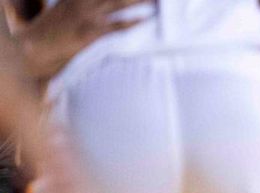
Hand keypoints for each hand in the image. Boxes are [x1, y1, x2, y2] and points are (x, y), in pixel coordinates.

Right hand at [18, 0, 149, 79]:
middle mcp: (83, 1)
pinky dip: (133, 22)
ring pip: (119, 3)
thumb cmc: (51, 30)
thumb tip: (100, 5)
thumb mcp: (66, 7)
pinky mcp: (91, 32)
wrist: (35, 45)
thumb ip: (82, 3)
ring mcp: (88, 15)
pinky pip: (117, 25)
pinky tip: (147, 19)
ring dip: (139, 0)